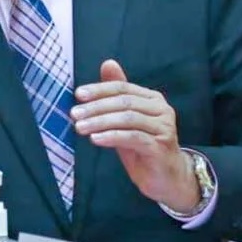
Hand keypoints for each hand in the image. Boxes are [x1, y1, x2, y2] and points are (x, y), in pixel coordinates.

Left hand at [71, 59, 198, 211]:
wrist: (167, 178)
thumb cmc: (144, 147)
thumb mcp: (126, 121)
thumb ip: (117, 96)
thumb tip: (108, 63)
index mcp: (152, 99)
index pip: (122, 88)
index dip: (99, 89)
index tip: (78, 94)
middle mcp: (161, 109)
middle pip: (124, 102)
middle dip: (96, 107)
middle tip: (74, 113)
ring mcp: (163, 128)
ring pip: (127, 119)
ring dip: (100, 122)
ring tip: (80, 127)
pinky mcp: (160, 146)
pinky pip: (133, 137)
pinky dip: (112, 136)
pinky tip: (96, 139)